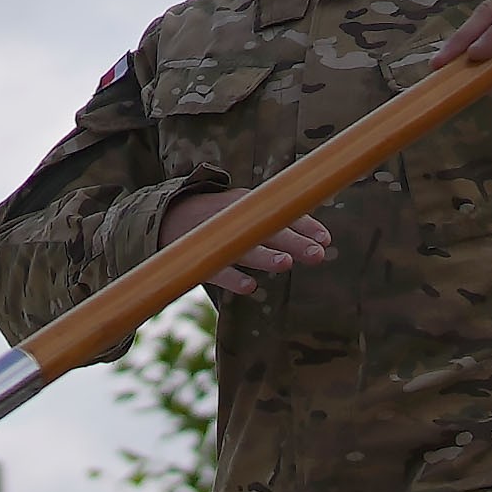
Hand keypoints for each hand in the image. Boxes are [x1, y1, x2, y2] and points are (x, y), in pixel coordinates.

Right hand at [153, 185, 335, 297]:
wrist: (165, 218)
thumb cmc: (217, 217)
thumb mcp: (244, 210)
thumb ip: (275, 221)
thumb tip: (319, 237)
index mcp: (248, 205)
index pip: (280, 212)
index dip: (304, 225)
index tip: (326, 238)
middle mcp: (234, 217)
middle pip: (267, 230)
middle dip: (294, 241)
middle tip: (318, 254)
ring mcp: (215, 237)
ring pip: (243, 248)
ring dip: (265, 256)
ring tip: (286, 263)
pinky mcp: (198, 256)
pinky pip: (216, 268)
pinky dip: (232, 277)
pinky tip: (250, 286)